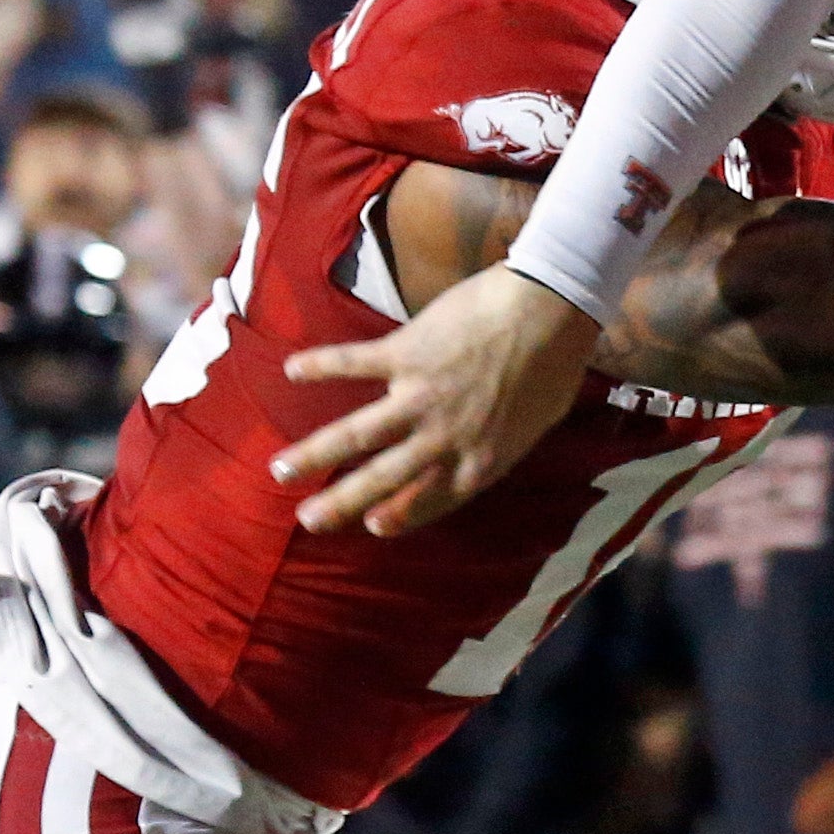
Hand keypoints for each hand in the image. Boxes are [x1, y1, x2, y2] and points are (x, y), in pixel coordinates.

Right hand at [276, 260, 601, 535]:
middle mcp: (445, 437)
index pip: (433, 499)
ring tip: (280, 470)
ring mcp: (422, 396)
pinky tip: (292, 369)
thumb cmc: (553, 365)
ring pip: (357, 433)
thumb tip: (479, 457)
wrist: (550, 307)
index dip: (402, 514)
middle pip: (384, 479)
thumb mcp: (535, 425)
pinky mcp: (407, 353)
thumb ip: (500, 446)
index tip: (373, 526)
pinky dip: (321, 365)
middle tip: (308, 520)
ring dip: (315, 454)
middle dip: (342, 502)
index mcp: (480, 459)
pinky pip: (354, 362)